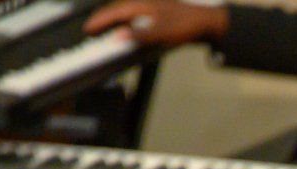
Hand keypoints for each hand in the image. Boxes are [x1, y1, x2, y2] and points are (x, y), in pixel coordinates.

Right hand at [84, 0, 227, 45]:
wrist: (207, 22)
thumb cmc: (186, 25)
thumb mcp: (162, 33)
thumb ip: (139, 35)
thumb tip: (117, 37)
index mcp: (142, 5)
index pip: (114, 12)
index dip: (100, 20)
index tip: (88, 29)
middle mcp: (144, 4)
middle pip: (118, 10)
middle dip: (103, 20)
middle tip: (91, 30)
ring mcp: (152, 9)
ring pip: (127, 14)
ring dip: (114, 22)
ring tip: (104, 30)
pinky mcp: (158, 15)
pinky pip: (137, 18)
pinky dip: (127, 25)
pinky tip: (128, 31)